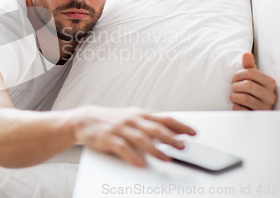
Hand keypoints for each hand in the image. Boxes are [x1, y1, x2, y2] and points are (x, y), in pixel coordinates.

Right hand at [72, 105, 195, 166]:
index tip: (193, 133)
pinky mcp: (108, 138)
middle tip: (182, 147)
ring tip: (166, 158)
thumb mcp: (133, 118)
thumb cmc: (113, 120)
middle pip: (155, 128)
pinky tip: (139, 163)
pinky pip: (122, 147)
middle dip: (171, 138)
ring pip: (141, 138)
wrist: (86, 119)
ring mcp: (120, 129)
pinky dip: (132, 155)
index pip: (164, 118)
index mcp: (140, 114)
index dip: (180, 125)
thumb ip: (150, 124)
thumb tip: (173, 132)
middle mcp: (132, 120)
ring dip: (155, 149)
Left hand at [230, 53, 276, 109]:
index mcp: (271, 83)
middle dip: (235, 86)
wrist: (256, 109)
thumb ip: (249, 66)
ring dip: (234, 96)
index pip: (250, 73)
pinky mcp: (257, 117)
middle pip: (247, 85)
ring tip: (234, 96)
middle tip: (233, 87)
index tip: (235, 78)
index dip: (238, 74)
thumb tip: (246, 54)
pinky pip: (241, 110)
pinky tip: (238, 105)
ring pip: (243, 98)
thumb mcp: (253, 77)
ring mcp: (265, 108)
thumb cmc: (253, 90)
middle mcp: (271, 96)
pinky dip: (235, 106)